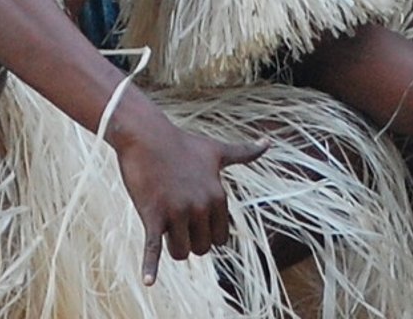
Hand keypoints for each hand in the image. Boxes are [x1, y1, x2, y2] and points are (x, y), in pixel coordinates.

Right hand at [113, 116, 266, 283]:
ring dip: (171, 243)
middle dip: (187, 238)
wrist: (144, 133)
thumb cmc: (180, 143)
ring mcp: (176, 211)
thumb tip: (268, 141)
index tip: (191, 211)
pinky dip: (151, 265)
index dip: (204, 231)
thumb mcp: (214, 150)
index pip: (219, 239)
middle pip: (201, 249)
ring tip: (161, 218)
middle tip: (173, 212)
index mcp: (217, 197)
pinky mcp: (153, 215)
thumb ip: (243, 152)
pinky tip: (149, 280)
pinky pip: (154, 247)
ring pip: (181, 252)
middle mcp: (200, 206)